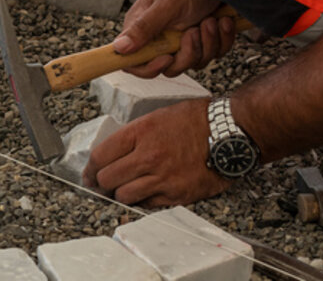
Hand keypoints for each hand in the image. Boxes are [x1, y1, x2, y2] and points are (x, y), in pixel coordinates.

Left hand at [82, 99, 232, 206]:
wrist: (232, 132)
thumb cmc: (197, 120)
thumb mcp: (158, 117)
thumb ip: (133, 135)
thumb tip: (111, 154)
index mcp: (141, 132)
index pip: (100, 156)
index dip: (91, 168)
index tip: (90, 173)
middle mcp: (148, 156)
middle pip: (107, 179)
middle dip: (102, 183)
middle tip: (104, 184)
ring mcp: (163, 178)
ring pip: (124, 196)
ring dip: (121, 194)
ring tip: (126, 189)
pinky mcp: (177, 194)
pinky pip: (148, 205)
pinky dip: (143, 201)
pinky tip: (147, 193)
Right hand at [115, 0, 236, 78]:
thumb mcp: (166, 5)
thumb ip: (143, 28)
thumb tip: (118, 48)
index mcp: (142, 29)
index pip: (133, 63)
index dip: (149, 68)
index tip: (167, 58)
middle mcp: (160, 37)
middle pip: (170, 67)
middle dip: (188, 52)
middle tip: (194, 30)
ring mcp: (183, 40)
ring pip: (193, 62)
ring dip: (208, 42)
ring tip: (210, 20)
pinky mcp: (203, 40)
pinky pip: (213, 54)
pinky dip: (222, 39)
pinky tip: (223, 21)